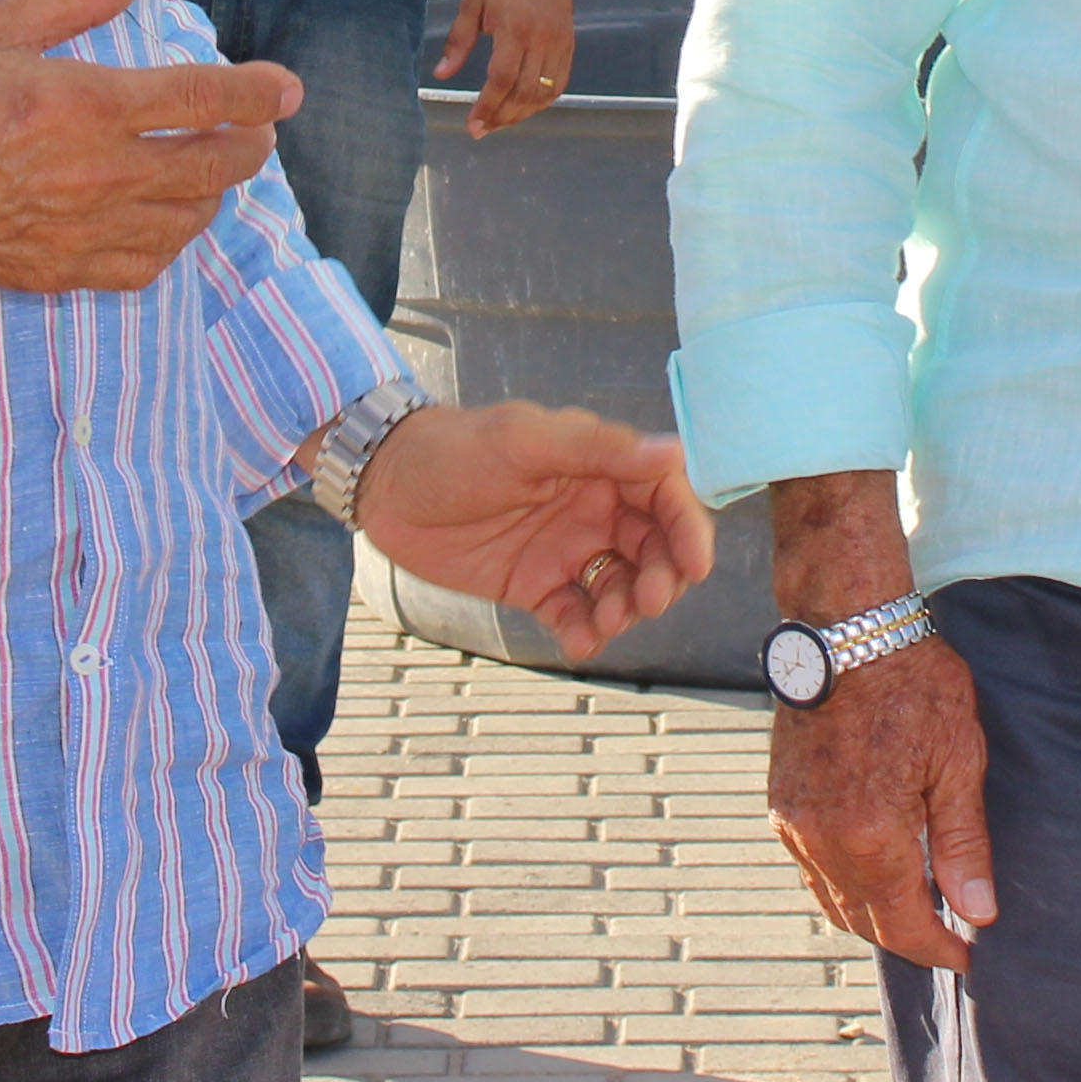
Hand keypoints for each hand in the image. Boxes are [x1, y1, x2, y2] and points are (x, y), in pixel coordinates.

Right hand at [0, 0, 300, 320]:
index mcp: (82, 104)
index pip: (205, 98)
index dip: (259, 92)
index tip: (288, 88)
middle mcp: (94, 175)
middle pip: (212, 166)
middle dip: (250, 145)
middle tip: (258, 128)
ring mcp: (76, 232)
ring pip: (186, 222)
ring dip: (214, 193)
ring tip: (213, 168)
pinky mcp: (51, 273)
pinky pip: (141, 268)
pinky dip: (169, 243)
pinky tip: (164, 222)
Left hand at [352, 398, 713, 661]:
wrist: (385, 486)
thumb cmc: (454, 449)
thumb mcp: (523, 440)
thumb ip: (597, 448)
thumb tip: (671, 454)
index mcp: (598, 464)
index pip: (664, 495)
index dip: (687, 529)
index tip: (695, 565)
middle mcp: (592, 508)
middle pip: (653, 548)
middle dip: (662, 577)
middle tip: (648, 600)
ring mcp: (565, 550)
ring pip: (620, 586)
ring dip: (626, 608)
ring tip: (606, 621)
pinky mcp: (535, 586)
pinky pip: (575, 613)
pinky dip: (586, 632)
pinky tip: (581, 641)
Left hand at [435, 0, 580, 136]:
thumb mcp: (471, 6)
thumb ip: (457, 42)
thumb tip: (441, 74)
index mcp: (514, 28)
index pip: (502, 79)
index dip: (487, 106)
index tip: (473, 124)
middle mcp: (541, 39)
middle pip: (524, 92)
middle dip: (502, 117)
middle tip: (481, 130)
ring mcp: (559, 43)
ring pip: (545, 93)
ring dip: (522, 114)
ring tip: (499, 122)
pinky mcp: (569, 45)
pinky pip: (559, 84)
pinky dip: (542, 101)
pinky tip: (523, 107)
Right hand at [762, 469, 994, 970]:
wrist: (847, 627)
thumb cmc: (913, 683)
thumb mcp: (959, 761)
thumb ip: (964, 844)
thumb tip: (977, 913)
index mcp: (872, 836)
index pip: (905, 927)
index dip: (942, 951)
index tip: (971, 956)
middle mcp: (823, 840)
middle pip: (865, 923)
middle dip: (909, 938)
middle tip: (949, 936)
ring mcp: (794, 823)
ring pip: (832, 901)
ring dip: (873, 915)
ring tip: (917, 908)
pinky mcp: (780, 802)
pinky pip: (811, 868)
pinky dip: (843, 885)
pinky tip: (876, 871)